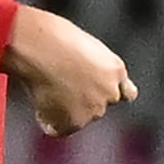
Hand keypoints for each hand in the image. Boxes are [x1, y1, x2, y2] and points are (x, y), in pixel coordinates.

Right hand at [2, 6, 136, 138]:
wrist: (38, 46)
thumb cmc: (50, 35)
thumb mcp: (81, 46)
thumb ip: (89, 66)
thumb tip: (77, 76)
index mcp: (115, 69)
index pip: (125, 92)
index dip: (106, 93)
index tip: (96, 93)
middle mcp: (110, 91)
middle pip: (98, 106)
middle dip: (82, 101)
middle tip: (57, 85)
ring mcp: (94, 109)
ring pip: (80, 118)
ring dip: (66, 111)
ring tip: (46, 86)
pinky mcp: (75, 122)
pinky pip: (58, 128)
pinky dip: (47, 120)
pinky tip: (39, 99)